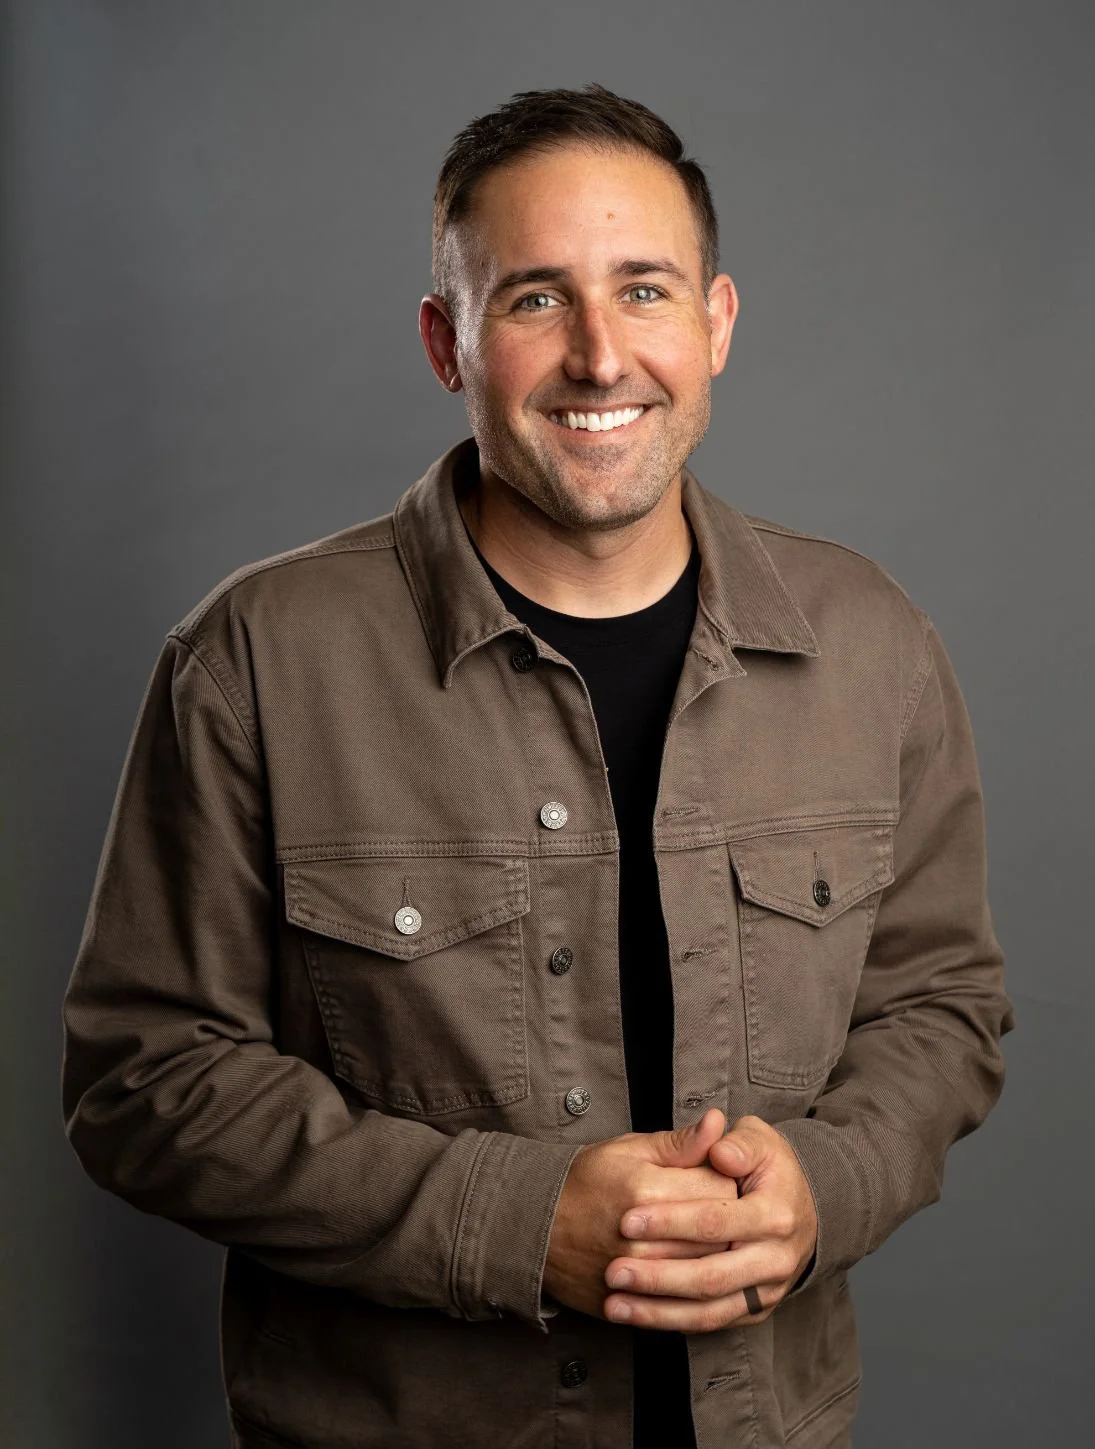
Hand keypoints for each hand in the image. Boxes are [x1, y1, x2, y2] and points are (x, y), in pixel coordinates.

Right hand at [543, 1108, 738, 1318]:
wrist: (537, 1228)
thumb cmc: (585, 1181)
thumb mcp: (629, 1149)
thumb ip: (679, 1142)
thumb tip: (719, 1123)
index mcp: (647, 1190)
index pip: (720, 1187)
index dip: (729, 1180)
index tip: (723, 1177)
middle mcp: (645, 1237)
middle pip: (720, 1233)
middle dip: (730, 1221)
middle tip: (723, 1210)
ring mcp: (639, 1275)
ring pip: (707, 1269)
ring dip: (717, 1254)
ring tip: (710, 1238)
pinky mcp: (634, 1301)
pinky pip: (683, 1302)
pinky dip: (695, 1288)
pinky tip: (694, 1270)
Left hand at [602, 1114, 817, 1331]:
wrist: (801, 1206)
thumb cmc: (768, 1168)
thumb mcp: (759, 1141)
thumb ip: (737, 1143)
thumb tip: (718, 1149)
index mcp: (774, 1214)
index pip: (716, 1221)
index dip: (670, 1222)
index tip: (627, 1221)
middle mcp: (774, 1259)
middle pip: (711, 1276)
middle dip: (658, 1277)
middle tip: (613, 1272)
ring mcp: (766, 1290)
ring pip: (710, 1310)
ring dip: (659, 1311)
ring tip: (615, 1305)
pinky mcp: (754, 1309)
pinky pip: (712, 1323)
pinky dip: (673, 1321)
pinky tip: (638, 1315)